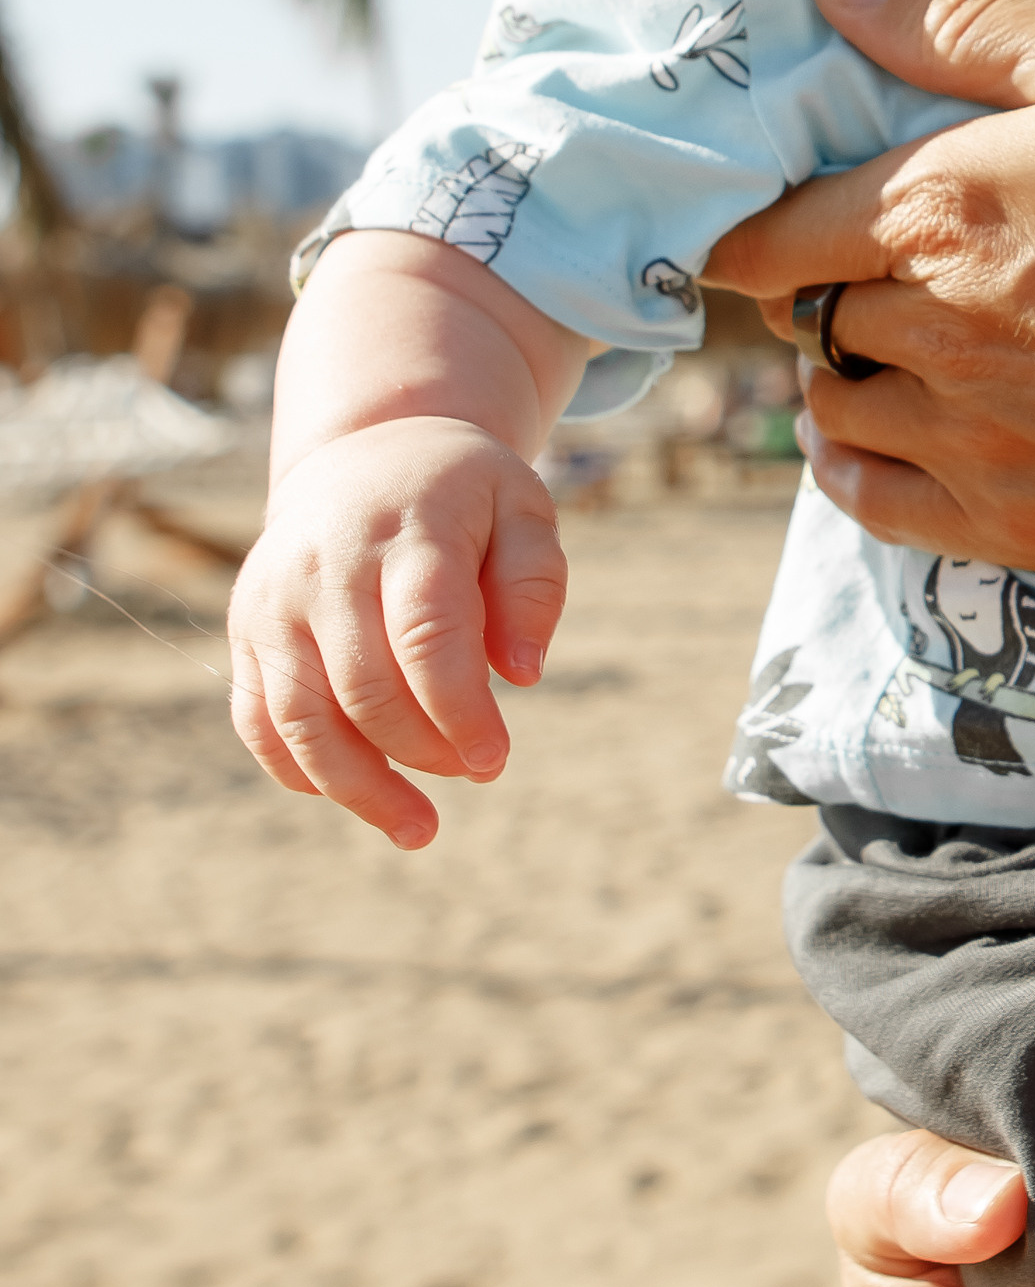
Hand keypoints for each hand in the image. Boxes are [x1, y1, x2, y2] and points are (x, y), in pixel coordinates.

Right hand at [227, 416, 567, 847]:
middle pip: (365, 689)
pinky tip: (354, 792)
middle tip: (476, 771)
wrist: (363, 456)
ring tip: (419, 830)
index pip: (426, 637)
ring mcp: (273, 602)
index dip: (461, 713)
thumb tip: (521, 675)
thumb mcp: (522, 509)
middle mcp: (324, 568)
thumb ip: (535, 584)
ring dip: (359, 788)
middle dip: (425, 751)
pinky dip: (300, 770)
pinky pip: (257, 720)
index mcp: (403, 533)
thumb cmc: (460, 496)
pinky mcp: (245, 631)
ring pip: (300, 719)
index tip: (496, 760)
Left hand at [705, 0, 1034, 581]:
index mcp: (932, 211)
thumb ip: (970, 26)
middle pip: (808, 314)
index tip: (791, 209)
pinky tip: (896, 437)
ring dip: (852, 373)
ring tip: (919, 346)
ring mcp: (963, 442)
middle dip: (834, 284)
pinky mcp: (1013, 526)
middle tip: (905, 261)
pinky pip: (874, 504)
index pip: (768, 228)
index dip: (763, 217)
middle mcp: (920, 334)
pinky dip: (860, 467)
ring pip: (834, 407)